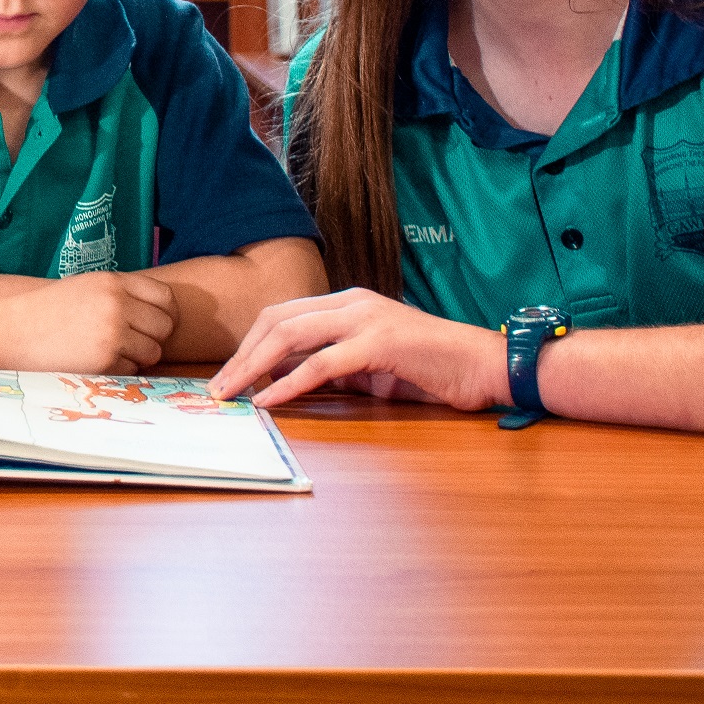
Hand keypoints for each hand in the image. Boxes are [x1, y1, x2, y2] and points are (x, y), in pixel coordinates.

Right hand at [0, 271, 179, 373]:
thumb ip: (121, 292)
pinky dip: (119, 370)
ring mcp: (111, 333)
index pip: (166, 298)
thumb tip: (163, 310)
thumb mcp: (86, 286)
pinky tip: (96, 361)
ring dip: (138, 357)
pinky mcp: (103, 361)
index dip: (166, 313)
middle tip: (133, 342)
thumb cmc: (48, 310)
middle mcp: (116, 304)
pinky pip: (131, 370)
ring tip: (112, 352)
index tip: (155, 323)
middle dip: (153, 338)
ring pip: (152, 352)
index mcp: (114, 282)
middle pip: (165, 327)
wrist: (10, 330)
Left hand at [209, 287, 499, 408]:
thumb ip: (333, 367)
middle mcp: (352, 303)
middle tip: (218, 387)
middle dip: (241, 354)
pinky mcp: (380, 343)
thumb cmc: (432, 369)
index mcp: (348, 303)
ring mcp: (366, 319)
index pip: (282, 315)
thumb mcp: (371, 367)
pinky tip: (269, 400)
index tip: (228, 374)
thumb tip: (288, 381)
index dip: (249, 343)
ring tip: (232, 393)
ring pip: (291, 335)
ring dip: (253, 366)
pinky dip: (289, 383)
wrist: (485, 366)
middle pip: (276, 320)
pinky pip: (321, 363)